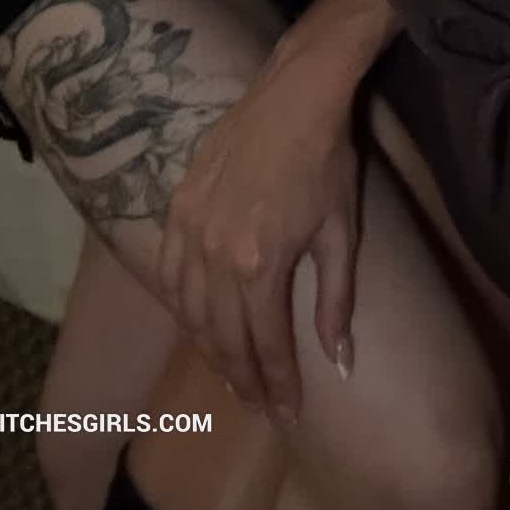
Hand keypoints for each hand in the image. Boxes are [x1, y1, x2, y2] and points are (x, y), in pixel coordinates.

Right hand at [156, 48, 359, 421]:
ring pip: (189, 310)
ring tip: (229, 371)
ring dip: (209, 347)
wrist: (296, 96)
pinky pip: (168, 270)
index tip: (287, 413)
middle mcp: (216, 255)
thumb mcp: (340, 233)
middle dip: (242, 376)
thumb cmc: (327, 162)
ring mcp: (190, 229)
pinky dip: (179, 303)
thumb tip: (340, 362)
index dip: (277, 384)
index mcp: (260, 265)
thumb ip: (335, 301)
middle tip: (258, 403)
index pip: (265, 344)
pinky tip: (193, 319)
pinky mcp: (177, 204)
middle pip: (224, 336)